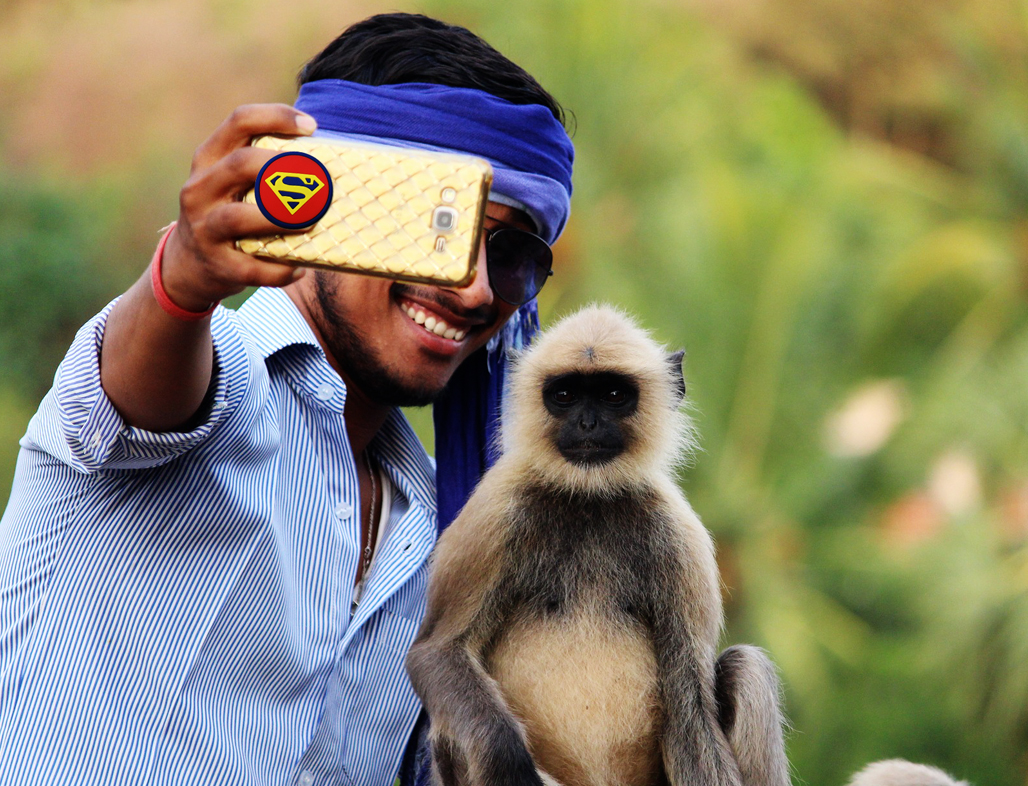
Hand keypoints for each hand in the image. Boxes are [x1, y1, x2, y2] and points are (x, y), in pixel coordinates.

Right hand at [159, 104, 316, 311]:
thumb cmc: (227, 213)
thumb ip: (262, 165)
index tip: (312, 126)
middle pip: (240, 165)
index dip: (276, 117)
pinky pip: (251, 268)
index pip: (239, 122)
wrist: (187, 266)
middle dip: (283, 167)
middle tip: (320, 179)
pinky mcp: (217, 264)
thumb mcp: (230, 182)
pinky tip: (300, 268)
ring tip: (311, 222)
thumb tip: (326, 161)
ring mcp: (204, 228)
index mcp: (209, 160)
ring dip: (280, 218)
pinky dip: (279, 270)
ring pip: (238, 217)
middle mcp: (201, 189)